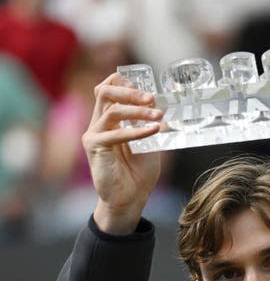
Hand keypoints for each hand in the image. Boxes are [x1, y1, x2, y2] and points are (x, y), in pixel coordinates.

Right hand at [82, 73, 163, 233]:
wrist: (131, 198)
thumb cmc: (139, 171)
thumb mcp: (150, 142)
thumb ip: (150, 124)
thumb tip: (164, 107)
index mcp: (110, 118)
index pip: (108, 88)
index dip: (124, 82)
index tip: (148, 89)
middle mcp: (99, 122)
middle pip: (105, 92)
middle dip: (130, 91)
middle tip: (152, 97)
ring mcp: (94, 133)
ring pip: (112, 111)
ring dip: (138, 111)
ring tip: (158, 116)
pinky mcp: (94, 147)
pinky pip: (115, 134)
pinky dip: (136, 131)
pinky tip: (153, 130)